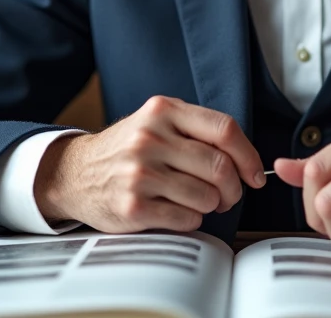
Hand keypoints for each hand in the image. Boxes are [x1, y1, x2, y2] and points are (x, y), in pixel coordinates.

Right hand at [34, 95, 264, 232]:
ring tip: (200, 202)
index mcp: (162, 111)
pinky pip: (187, 219)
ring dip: (211, 206)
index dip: (248, 155)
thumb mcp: (156, 121)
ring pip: (206, 196)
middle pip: (220, 166)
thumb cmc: (127, 149)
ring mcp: (140, 172)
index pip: (224, 129)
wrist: (75, 173)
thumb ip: (196, 129)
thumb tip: (247, 158)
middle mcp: (150, 138)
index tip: (254, 174)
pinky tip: (178, 212)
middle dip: (234, 188)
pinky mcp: (133, 206)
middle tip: (229, 195)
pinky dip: (192, 220)